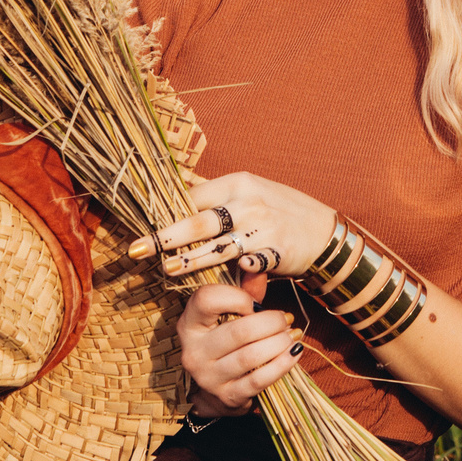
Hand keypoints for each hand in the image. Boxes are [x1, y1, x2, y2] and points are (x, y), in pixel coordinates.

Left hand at [127, 172, 337, 281]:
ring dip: (191, 260)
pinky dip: (240, 271)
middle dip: (165, 237)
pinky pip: (252, 264)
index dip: (165, 214)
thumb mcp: (250, 193)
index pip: (192, 197)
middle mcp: (247, 203)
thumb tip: (177, 197)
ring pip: (219, 247)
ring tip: (166, 268)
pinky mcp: (277, 251)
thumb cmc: (280, 211)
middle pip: (199, 221)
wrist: (323, 231)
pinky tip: (227, 276)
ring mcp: (262, 227)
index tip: (140, 226)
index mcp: (237, 184)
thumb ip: (218, 198)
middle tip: (138, 249)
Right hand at [176, 275, 304, 413]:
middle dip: (271, 322)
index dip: (236, 297)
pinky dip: (282, 364)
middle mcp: (194, 352)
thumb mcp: (228, 316)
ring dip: (279, 343)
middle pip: (239, 331)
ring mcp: (209, 377)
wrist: (217, 391)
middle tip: (286, 319)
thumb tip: (258, 267)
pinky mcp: (228, 396)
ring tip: (292, 335)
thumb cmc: (226, 343)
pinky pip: (260, 379)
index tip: (254, 304)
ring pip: (251, 356)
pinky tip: (293, 353)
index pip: (206, 300)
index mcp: (189, 324)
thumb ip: (244, 292)